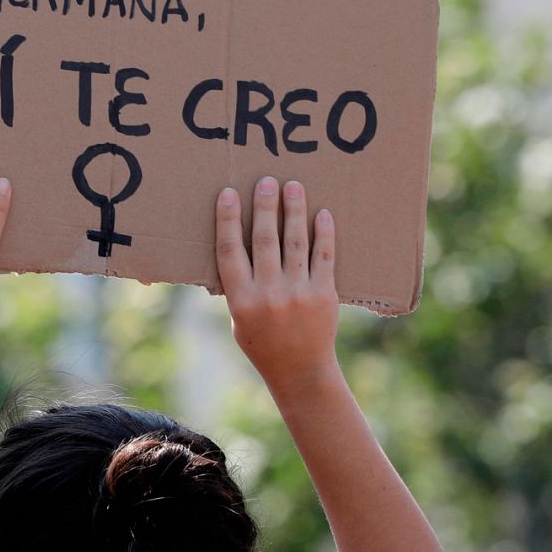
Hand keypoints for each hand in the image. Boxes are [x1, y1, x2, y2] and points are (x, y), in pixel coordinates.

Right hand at [215, 176, 338, 387]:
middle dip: (265, 206)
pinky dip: (323, 233)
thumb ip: (238, 286)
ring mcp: (298, 292)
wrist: (300, 370)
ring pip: (295, 242)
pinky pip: (323, 256)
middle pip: (264, 239)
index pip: (230, 250)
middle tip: (266, 181)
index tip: (229, 193)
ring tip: (294, 186)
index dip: (228, 219)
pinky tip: (322, 214)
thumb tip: (237, 247)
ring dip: (294, 210)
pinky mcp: (324, 294)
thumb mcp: (238, 319)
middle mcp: (268, 293)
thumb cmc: (263, 343)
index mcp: (241, 299)